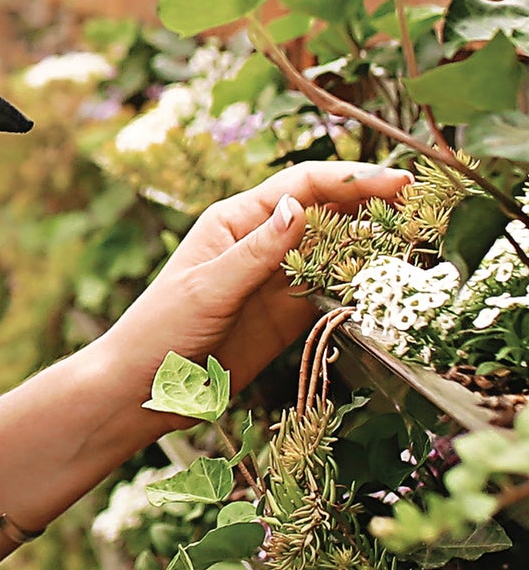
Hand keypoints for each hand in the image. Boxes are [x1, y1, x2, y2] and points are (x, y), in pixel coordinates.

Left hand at [105, 161, 406, 399]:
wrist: (142, 389)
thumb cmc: (159, 330)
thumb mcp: (208, 288)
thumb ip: (258, 252)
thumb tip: (301, 207)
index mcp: (235, 220)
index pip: (302, 187)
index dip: (352, 180)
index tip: (399, 183)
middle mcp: (260, 242)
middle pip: (327, 213)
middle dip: (374, 206)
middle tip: (425, 207)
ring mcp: (276, 278)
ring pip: (336, 251)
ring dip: (375, 244)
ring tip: (421, 239)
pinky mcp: (287, 315)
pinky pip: (332, 291)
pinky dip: (361, 285)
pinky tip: (391, 282)